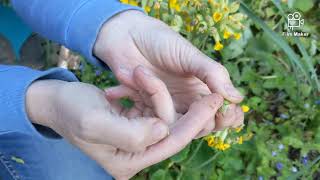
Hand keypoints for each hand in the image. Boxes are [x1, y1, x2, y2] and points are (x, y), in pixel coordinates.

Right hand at [26, 78, 224, 179]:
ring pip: (162, 117)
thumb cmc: (70, 111)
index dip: (195, 123)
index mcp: (128, 161)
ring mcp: (135, 140)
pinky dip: (148, 93)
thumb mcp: (94, 123)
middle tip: (215, 94)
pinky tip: (138, 81)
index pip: (170, 142)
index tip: (215, 103)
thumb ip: (131, 133)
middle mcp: (135, 154)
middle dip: (192, 112)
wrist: (55, 101)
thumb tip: (163, 129)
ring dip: (157, 93)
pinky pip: (150, 109)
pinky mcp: (133, 124)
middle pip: (171, 131)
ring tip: (144, 74)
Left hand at [94, 10, 243, 113]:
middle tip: (181, 98)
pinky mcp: (141, 107)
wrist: (128, 34)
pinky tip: (115, 89)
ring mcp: (162, 107)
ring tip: (139, 72)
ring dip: (152, 96)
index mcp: (202, 90)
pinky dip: (127, 99)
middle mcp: (184, 103)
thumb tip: (238, 98)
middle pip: (197, 127)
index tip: (225, 112)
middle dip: (194, 119)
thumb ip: (213, 74)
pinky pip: (140, 117)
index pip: (221, 114)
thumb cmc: (162, 40)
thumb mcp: (190, 55)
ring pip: (168, 124)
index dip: (227, 118)